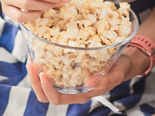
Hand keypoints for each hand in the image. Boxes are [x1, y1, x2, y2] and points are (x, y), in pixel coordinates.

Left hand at [27, 46, 149, 104]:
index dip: (47, 89)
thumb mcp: (116, 74)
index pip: (57, 99)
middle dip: (35, 82)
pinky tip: (40, 55)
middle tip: (32, 64)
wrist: (122, 62)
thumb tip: (90, 82)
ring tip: (32, 60)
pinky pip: (51, 73)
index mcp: (81, 94)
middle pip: (46, 95)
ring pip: (45, 86)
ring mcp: (68, 82)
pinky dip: (43, 66)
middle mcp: (72, 91)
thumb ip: (105, 80)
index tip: (44, 74)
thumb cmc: (119, 69)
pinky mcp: (68, 72)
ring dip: (35, 75)